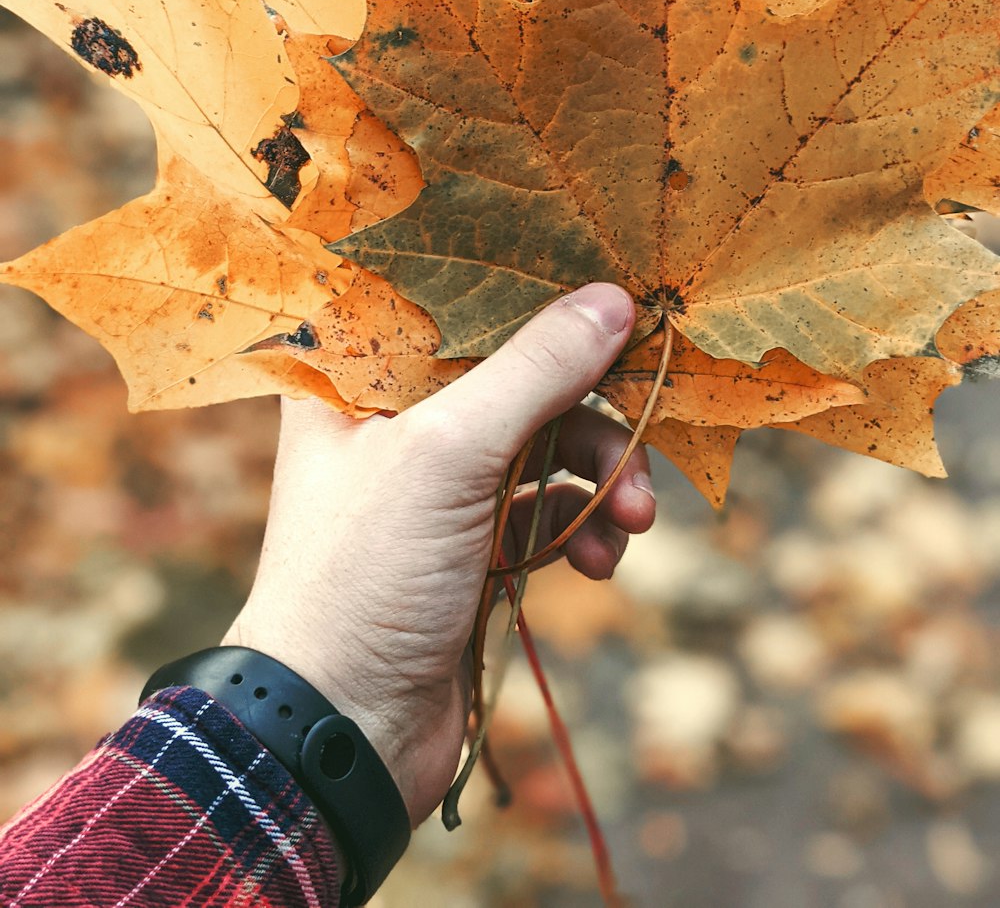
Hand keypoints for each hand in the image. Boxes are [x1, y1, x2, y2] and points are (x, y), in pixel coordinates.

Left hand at [222, 283, 654, 823]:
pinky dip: (584, 529)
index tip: (606, 296)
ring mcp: (436, 486)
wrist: (343, 733)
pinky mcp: (472, 545)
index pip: (454, 303)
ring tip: (633, 521)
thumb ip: (533, 372)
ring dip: (601, 476)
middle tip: (643, 439)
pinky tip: (601, 562)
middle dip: (588, 411)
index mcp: (357, 375)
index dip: (531, 297)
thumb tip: (614, 300)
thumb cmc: (365, 575)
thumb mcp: (448, 455)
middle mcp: (395, 419)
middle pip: (516, 375)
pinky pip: (548, 510)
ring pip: (544, 444)